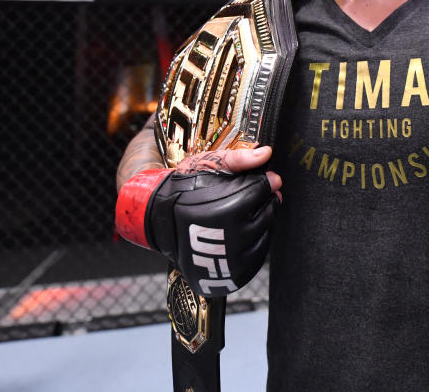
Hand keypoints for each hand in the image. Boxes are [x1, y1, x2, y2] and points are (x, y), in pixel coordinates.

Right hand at [116, 146, 279, 295]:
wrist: (160, 220)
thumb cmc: (184, 190)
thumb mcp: (207, 166)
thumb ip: (239, 159)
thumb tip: (265, 153)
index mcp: (228, 210)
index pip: (265, 190)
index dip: (265, 181)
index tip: (263, 178)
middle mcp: (232, 238)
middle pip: (268, 211)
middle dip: (263, 200)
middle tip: (248, 196)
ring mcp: (234, 259)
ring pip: (266, 232)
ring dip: (259, 220)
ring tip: (238, 214)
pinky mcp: (235, 274)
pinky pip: (259, 254)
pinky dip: (255, 241)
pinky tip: (239, 231)